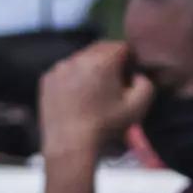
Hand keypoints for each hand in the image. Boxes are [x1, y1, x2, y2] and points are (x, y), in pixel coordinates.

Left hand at [39, 41, 154, 156]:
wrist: (70, 145)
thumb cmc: (106, 127)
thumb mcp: (137, 108)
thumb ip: (145, 85)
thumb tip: (138, 75)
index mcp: (102, 61)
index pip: (121, 47)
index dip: (130, 59)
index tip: (130, 75)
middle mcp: (78, 57)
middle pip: (100, 49)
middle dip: (110, 60)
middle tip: (114, 82)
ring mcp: (59, 67)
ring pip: (81, 58)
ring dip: (90, 68)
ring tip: (93, 91)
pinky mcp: (47, 79)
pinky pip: (65, 70)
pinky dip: (74, 77)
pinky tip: (77, 97)